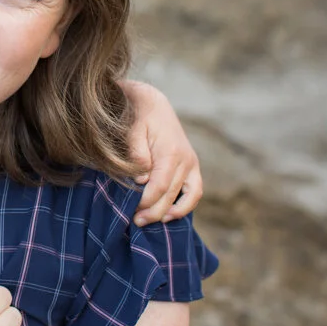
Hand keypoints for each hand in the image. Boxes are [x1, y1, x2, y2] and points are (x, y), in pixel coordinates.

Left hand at [120, 80, 203, 225]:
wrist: (153, 103)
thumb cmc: (138, 117)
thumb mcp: (132, 131)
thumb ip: (137, 154)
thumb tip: (143, 179)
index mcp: (170, 152)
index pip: (159, 187)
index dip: (145, 202)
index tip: (131, 211)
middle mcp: (185, 159)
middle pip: (171, 195)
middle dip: (153, 212)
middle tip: (136, 221)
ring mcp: (192, 163)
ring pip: (188, 196)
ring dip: (172, 212)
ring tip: (153, 221)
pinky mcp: (192, 166)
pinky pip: (195, 191)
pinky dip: (186, 205)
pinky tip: (170, 214)